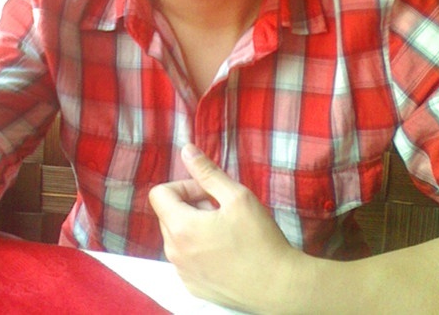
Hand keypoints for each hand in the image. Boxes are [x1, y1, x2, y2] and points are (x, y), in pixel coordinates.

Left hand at [149, 144, 306, 313]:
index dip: (184, 186)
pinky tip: (225, 250)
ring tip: (225, 230)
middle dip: (190, 204)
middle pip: (168, 214)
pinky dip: (199, 248)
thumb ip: (207, 172)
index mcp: (181, 228)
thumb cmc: (260, 239)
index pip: (159, 193)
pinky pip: (186, 258)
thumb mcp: (237, 196)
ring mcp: (183, 273)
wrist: (279, 287)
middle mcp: (174, 253)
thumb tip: (186, 151)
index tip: (209, 193)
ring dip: (194, 226)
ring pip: (177, 236)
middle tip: (221, 209)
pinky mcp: (193, 287)